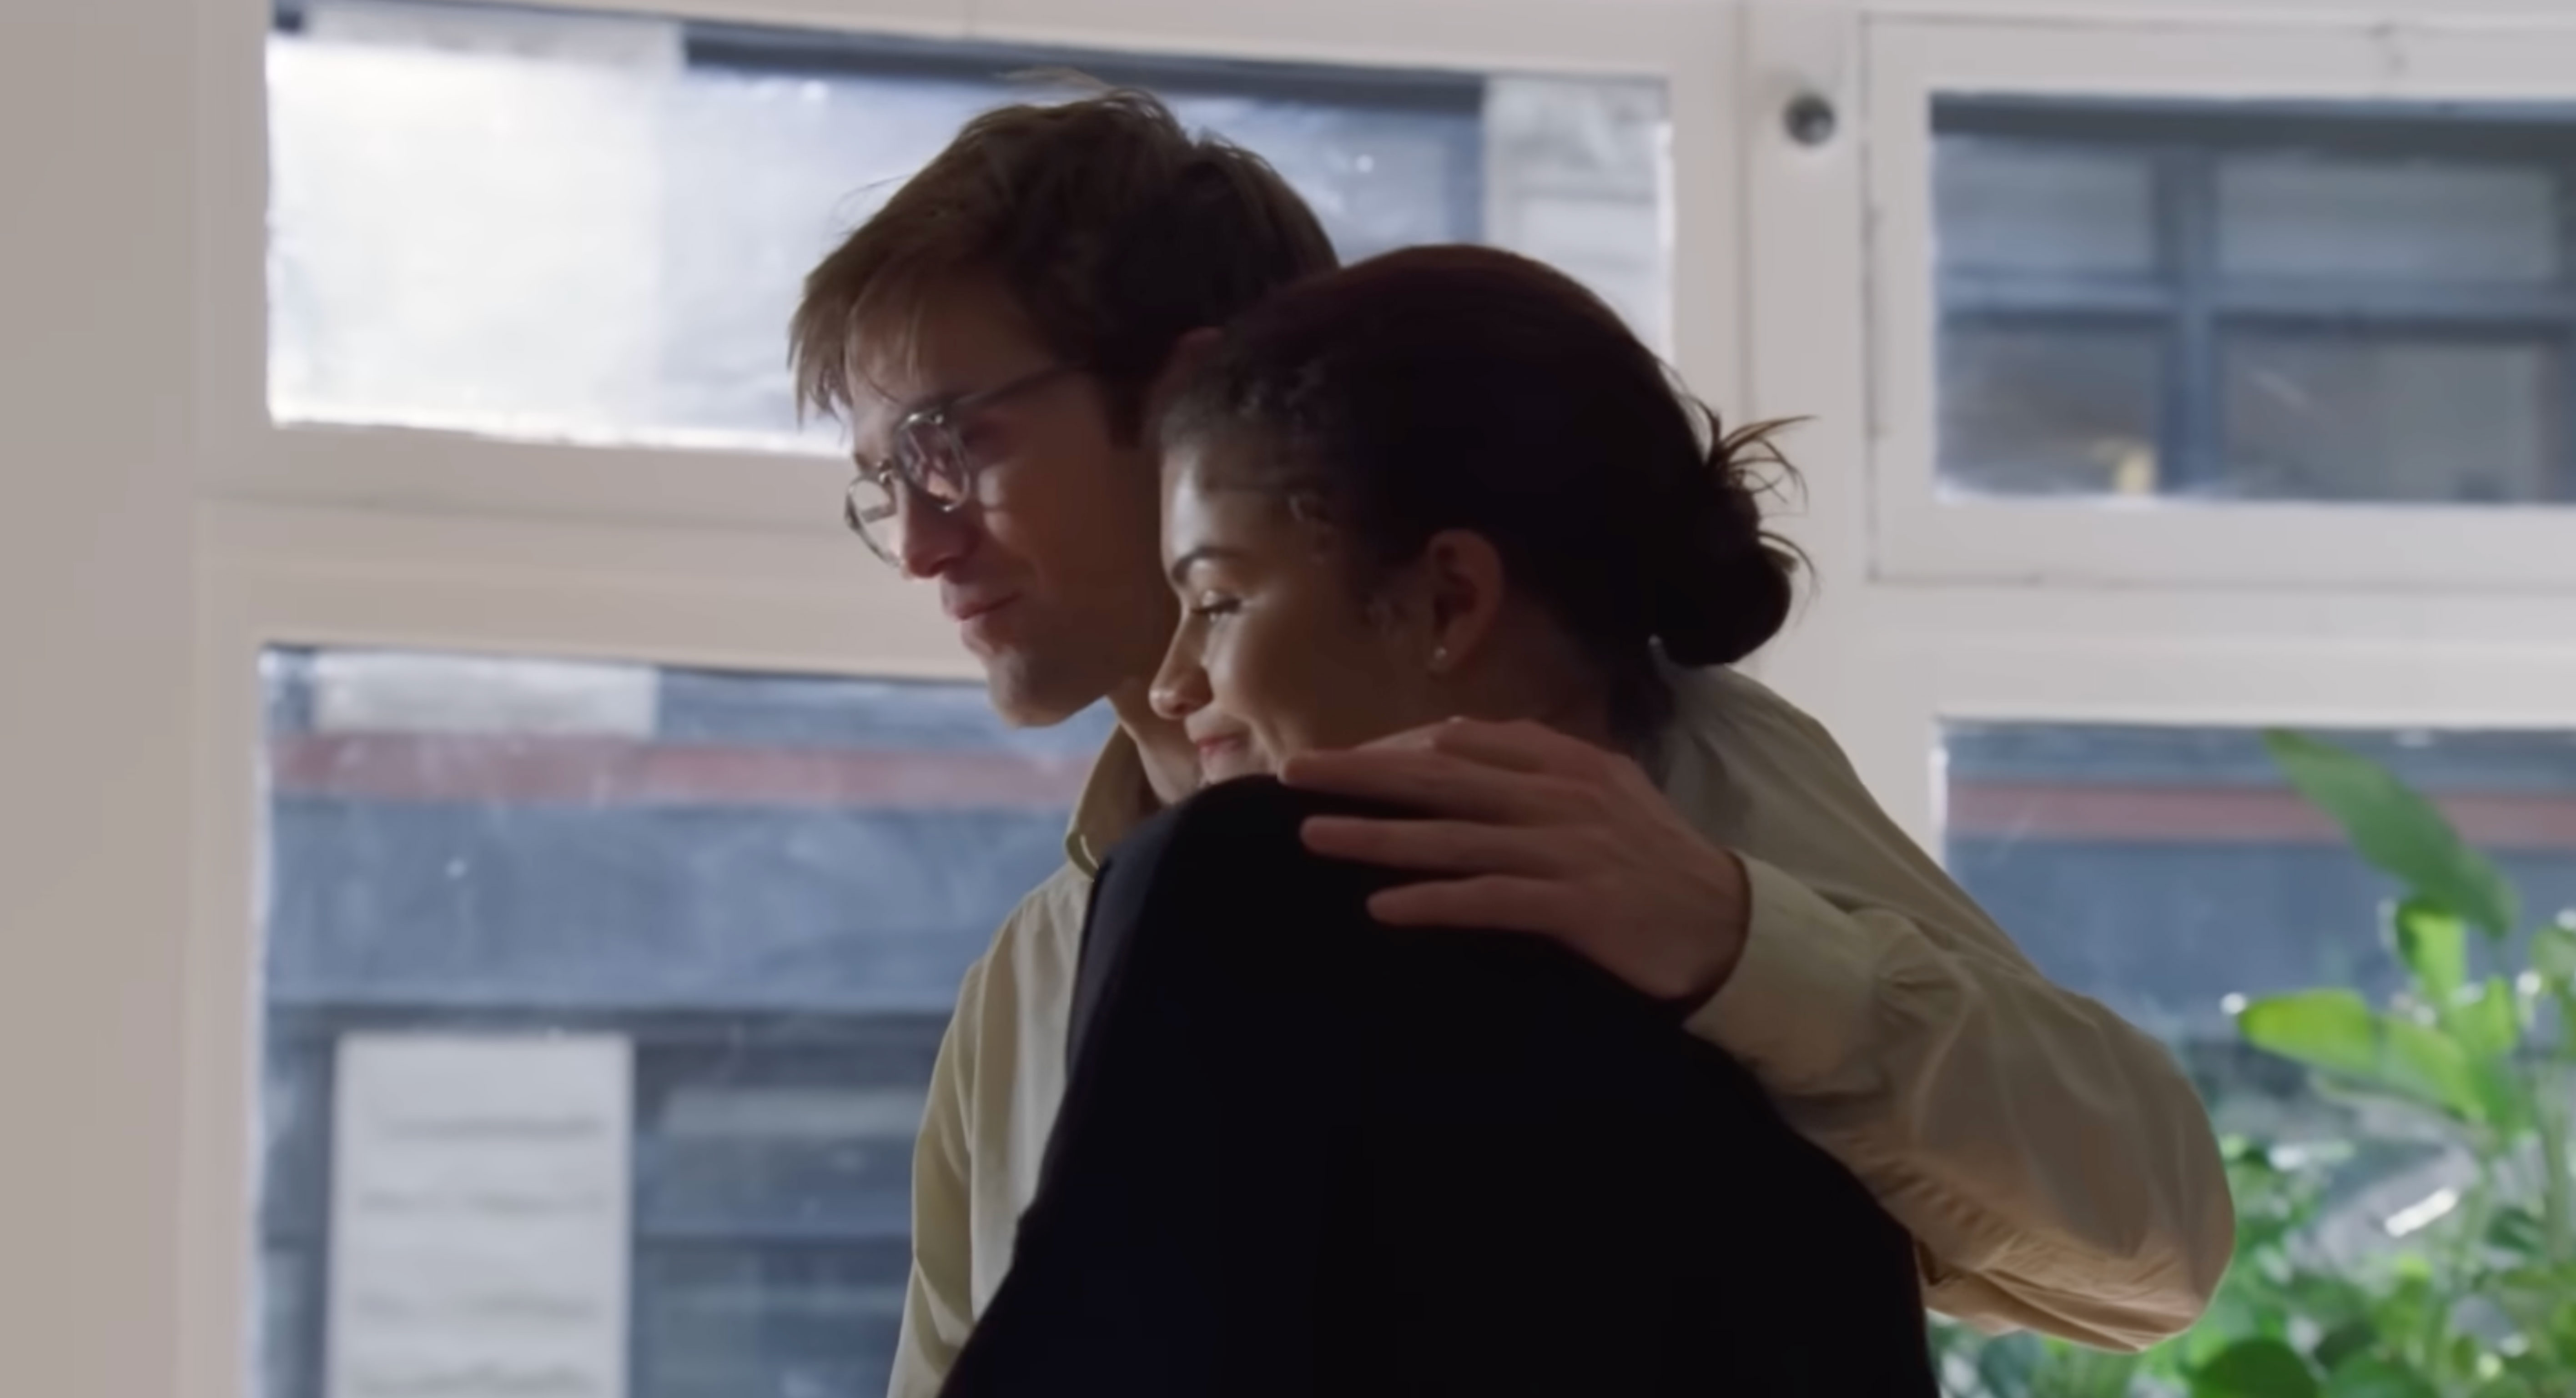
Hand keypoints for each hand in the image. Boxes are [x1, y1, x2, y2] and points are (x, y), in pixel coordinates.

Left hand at [1279, 718, 1751, 1004]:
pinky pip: (1490, 900)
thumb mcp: (1604, 795)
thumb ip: (1537, 769)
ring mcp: (1568, 849)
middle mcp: (1561, 796)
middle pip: (1442, 776)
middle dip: (1362, 773)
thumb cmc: (1656, 863)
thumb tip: (1457, 747)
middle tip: (1291, 775)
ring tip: (1311, 837)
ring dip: (1378, 836)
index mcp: (1566, 761)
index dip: (1394, 748)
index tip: (1341, 761)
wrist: (1733, 927)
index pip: (1462, 742)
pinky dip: (1434, 902)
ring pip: (1453, 836)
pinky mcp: (1576, 906)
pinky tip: (1382, 908)